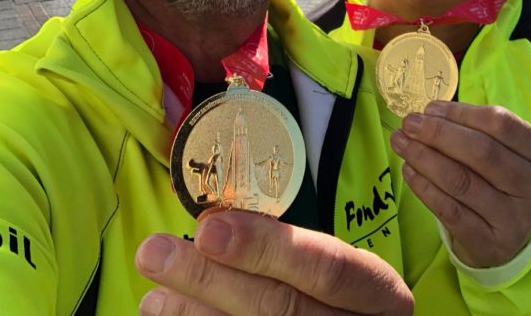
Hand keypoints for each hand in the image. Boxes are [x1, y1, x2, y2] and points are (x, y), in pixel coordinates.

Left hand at [135, 209, 413, 314]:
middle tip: (153, 252)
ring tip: (151, 294)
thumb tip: (212, 224)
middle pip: (281, 308)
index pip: (326, 267)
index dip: (267, 248)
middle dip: (210, 279)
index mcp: (379, 294)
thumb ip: (291, 252)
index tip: (208, 227)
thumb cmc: (340, 302)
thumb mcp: (337, 272)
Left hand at [390, 102, 530, 268]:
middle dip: (439, 134)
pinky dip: (424, 188)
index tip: (430, 108)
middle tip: (409, 124)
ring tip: (401, 142)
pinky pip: (450, 210)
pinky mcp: (488, 243)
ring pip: (461, 181)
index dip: (462, 113)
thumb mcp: (502, 152)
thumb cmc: (499, 180)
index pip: (501, 124)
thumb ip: (473, 129)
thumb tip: (429, 113)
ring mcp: (512, 218)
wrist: (509, 238)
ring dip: (424, 158)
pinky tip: (409, 171)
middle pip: (481, 152)